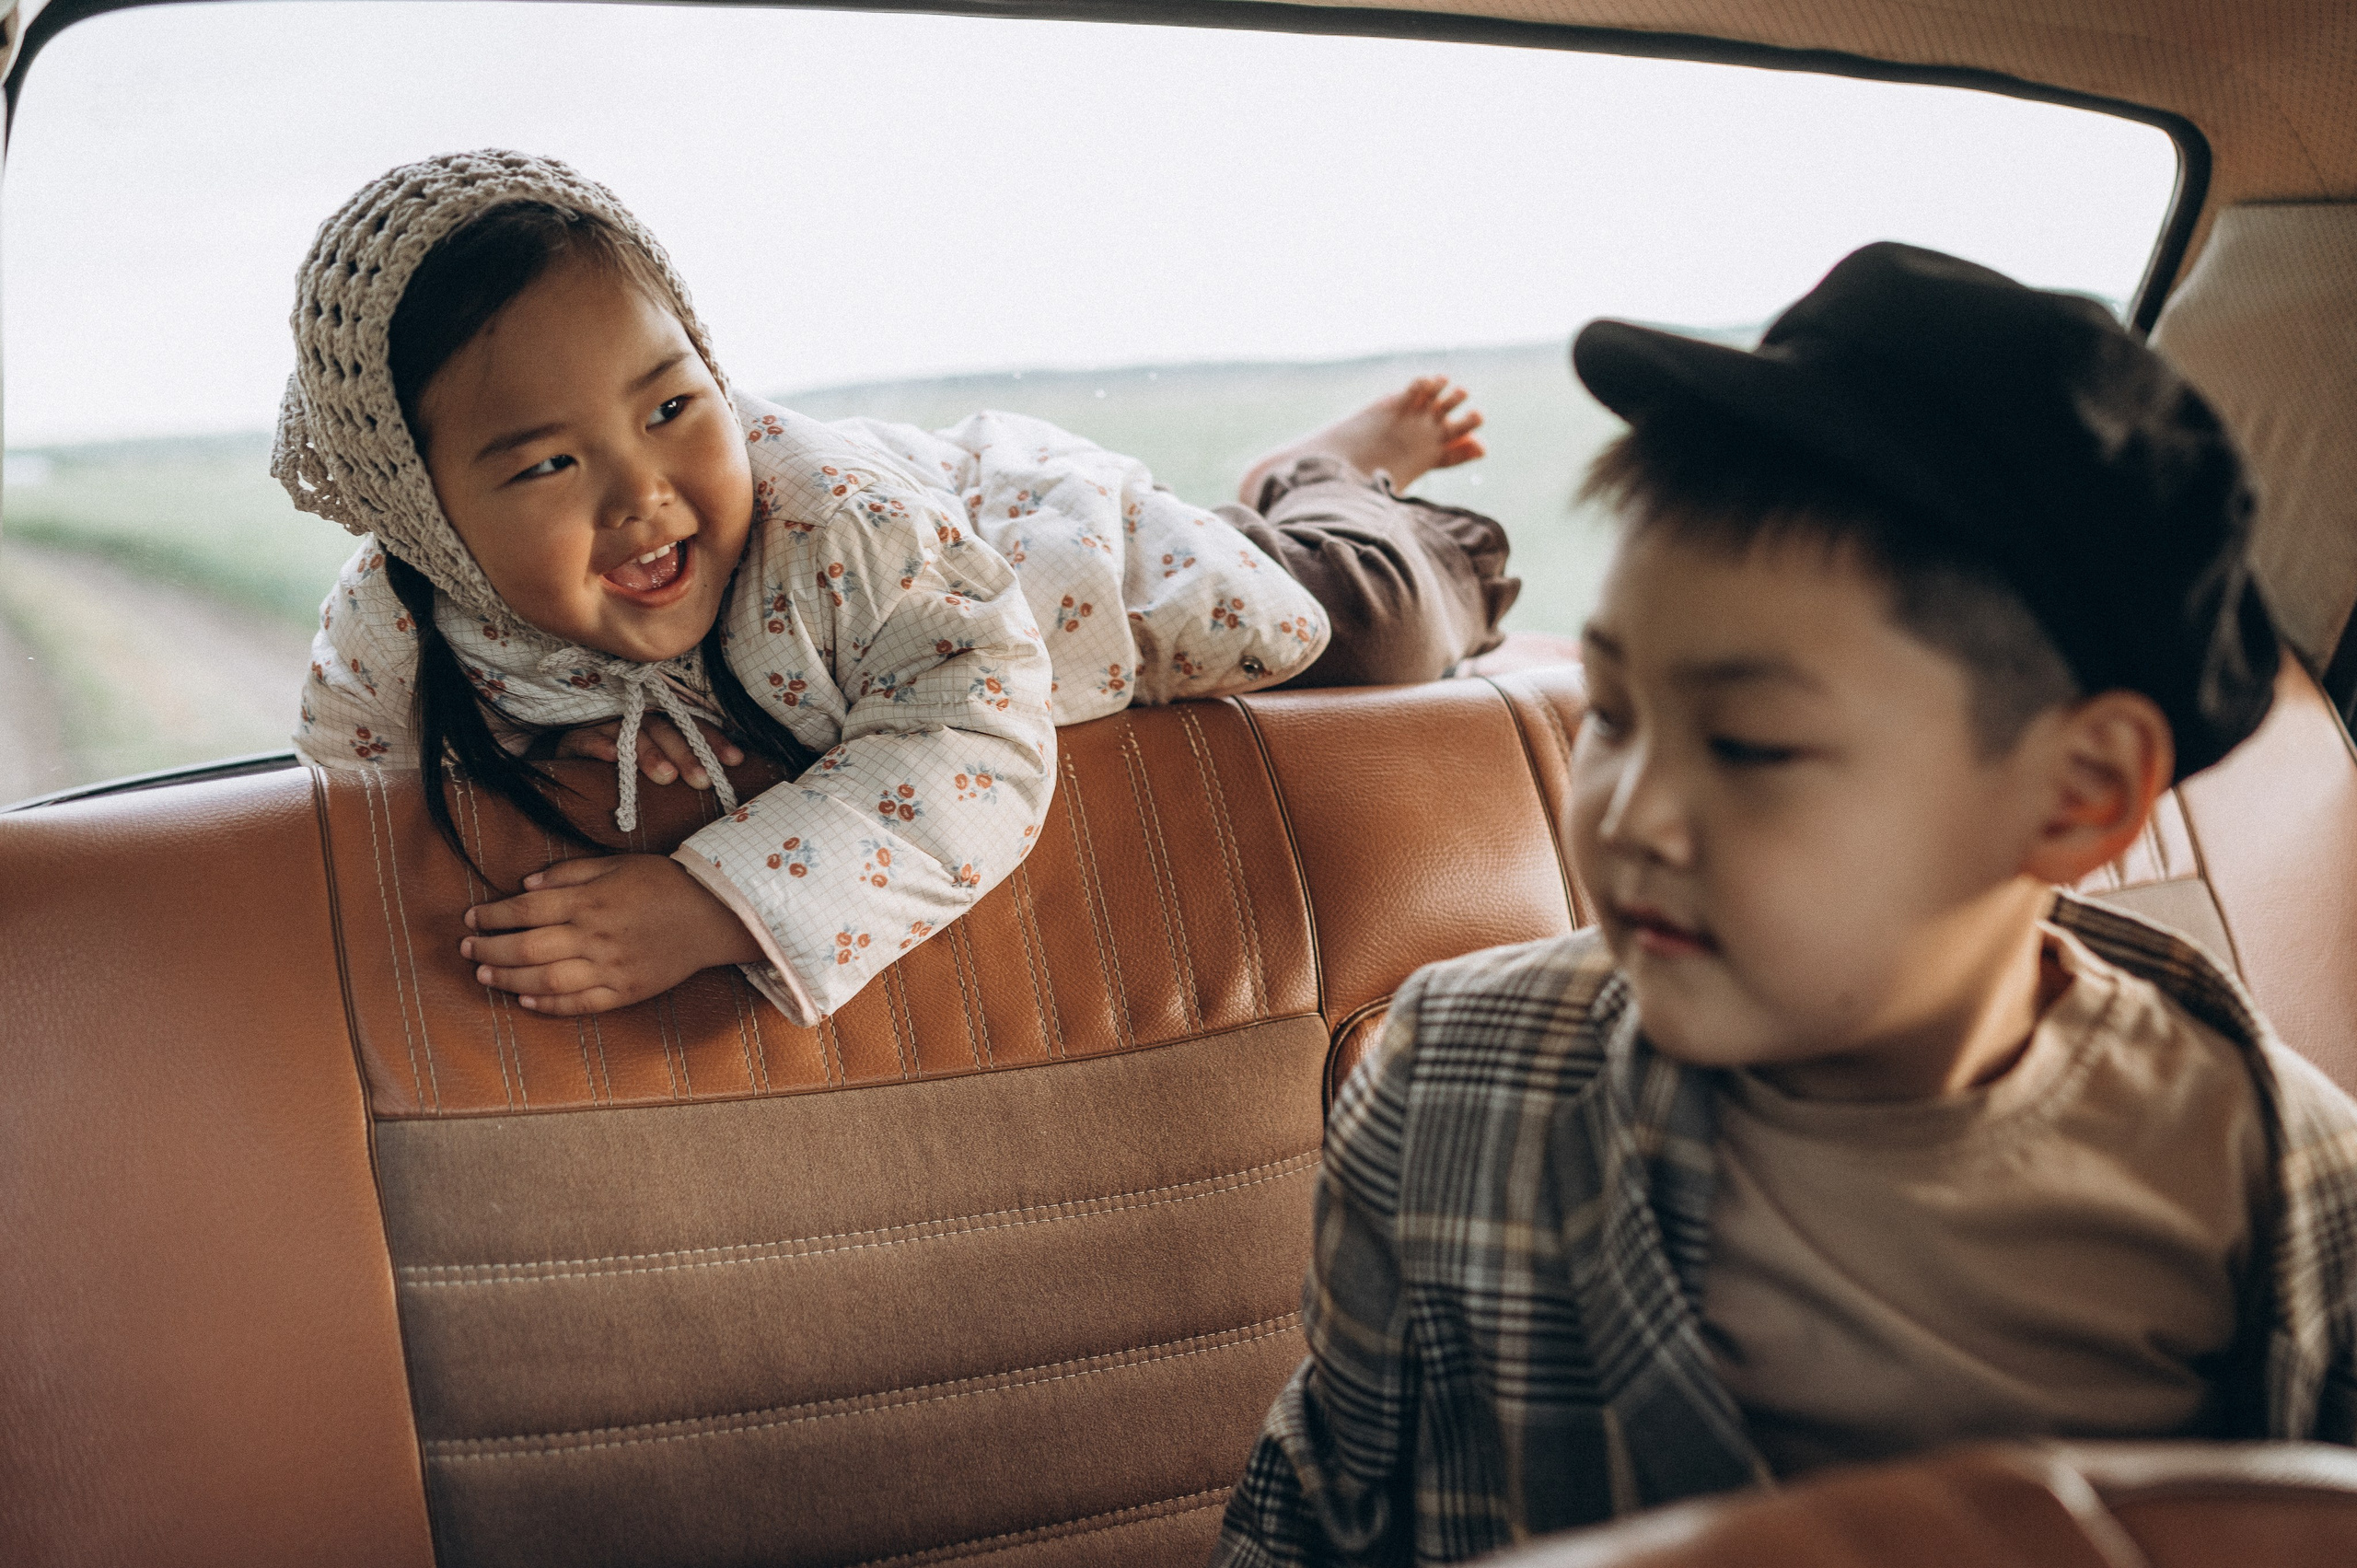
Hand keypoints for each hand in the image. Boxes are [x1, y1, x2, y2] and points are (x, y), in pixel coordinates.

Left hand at [461, 854, 764, 1014]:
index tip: (472, 917)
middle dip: (490, 948)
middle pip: (528, 948)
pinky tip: (525, 999)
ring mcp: (610, 968)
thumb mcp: (617, 863)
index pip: (528, 909)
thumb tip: (526, 884)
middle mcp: (596, 936)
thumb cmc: (665, 883)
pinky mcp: (625, 991)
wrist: (714, 914)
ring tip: (484, 974)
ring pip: (546, 980)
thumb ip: (570, 874)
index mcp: (591, 901)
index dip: (494, 915)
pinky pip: (580, 1004)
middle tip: (467, 948)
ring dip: (509, 979)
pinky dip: (548, 1004)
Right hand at [555, 716, 743, 789]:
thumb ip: (685, 766)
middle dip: (686, 755)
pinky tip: (611, 757)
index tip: (736, 760)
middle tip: (702, 780)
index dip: (713, 741)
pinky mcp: (575, 738)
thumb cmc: (624, 764)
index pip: (691, 727)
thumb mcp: (658, 764)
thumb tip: (726, 778)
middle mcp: (636, 718)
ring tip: (665, 776)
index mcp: (660, 722)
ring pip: (631, 734)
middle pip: (665, 731)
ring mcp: (605, 725)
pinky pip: (587, 738)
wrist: (571, 763)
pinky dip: (600, 745)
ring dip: (649, 754)